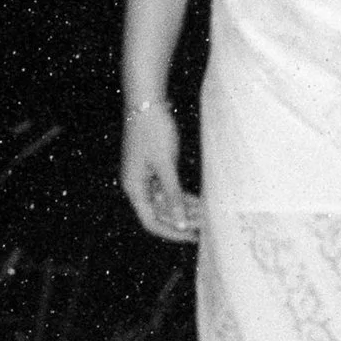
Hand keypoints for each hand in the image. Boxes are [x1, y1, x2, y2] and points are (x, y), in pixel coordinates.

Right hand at [121, 100, 201, 243]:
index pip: (152, 222)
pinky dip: (181, 194)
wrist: (146, 103)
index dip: (172, 232)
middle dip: (181, 219)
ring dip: (183, 208)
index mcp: (134, 188)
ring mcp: (144, 177)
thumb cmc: (153, 131)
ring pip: (165, 201)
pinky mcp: (153, 168)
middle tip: (205, 223)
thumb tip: (179, 223)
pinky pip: (167, 188)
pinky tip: (198, 199)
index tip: (193, 237)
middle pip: (159, 213)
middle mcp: (137, 186)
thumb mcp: (166, 165)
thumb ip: (173, 195)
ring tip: (206, 212)